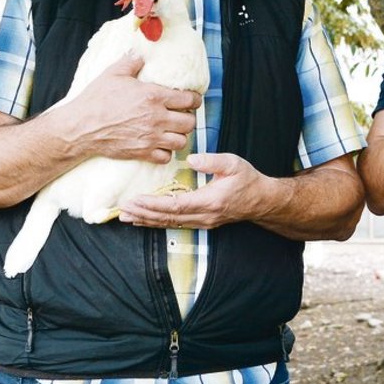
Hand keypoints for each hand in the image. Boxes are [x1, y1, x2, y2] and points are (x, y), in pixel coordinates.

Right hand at [67, 53, 201, 163]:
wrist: (81, 127)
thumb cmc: (96, 99)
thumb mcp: (113, 74)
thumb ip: (131, 62)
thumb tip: (139, 54)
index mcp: (154, 96)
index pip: (189, 100)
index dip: (194, 100)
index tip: (192, 100)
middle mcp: (156, 118)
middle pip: (189, 123)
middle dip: (188, 118)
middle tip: (182, 116)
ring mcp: (151, 138)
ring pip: (181, 141)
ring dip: (179, 136)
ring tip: (173, 131)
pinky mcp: (143, 153)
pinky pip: (166, 157)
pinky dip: (166, 152)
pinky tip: (160, 145)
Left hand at [118, 153, 263, 228]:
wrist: (261, 200)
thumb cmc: (247, 179)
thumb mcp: (233, 163)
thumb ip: (212, 161)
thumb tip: (192, 159)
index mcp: (210, 201)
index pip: (176, 205)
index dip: (153, 204)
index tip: (135, 200)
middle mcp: (204, 216)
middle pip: (168, 218)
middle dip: (143, 214)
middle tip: (122, 209)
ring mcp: (202, 222)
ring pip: (169, 224)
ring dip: (146, 220)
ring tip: (126, 217)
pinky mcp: (200, 222)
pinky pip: (174, 224)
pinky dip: (156, 222)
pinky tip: (143, 220)